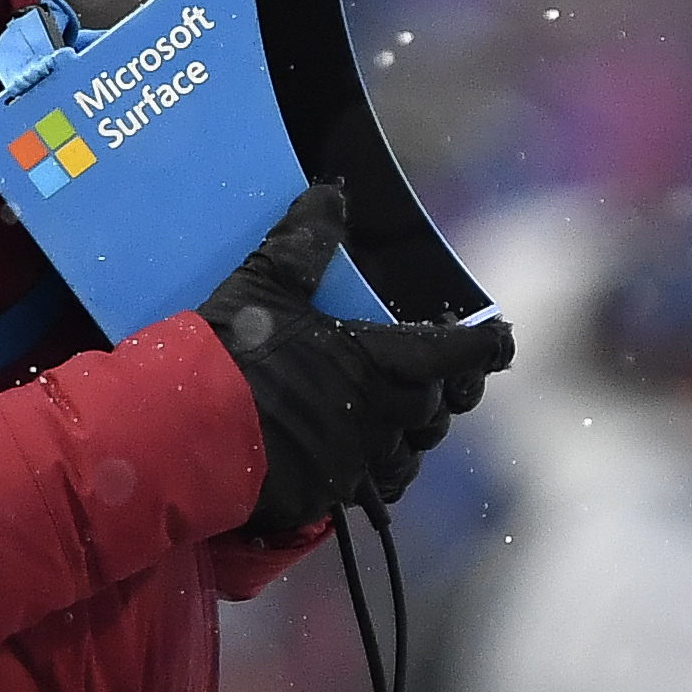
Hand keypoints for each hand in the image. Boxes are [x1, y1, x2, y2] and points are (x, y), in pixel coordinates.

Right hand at [199, 185, 516, 534]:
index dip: (486, 346)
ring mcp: (357, 462)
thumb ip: (303, 242)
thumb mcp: (265, 286)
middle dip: (443, 392)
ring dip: (411, 435)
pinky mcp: (328, 496)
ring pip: (411, 454)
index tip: (503, 339)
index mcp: (381, 362)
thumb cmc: (231, 356)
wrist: (188, 436)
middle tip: (441, 379)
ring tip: (400, 419)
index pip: (458, 354)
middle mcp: (382, 417)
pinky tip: (362, 459)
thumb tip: (329, 195)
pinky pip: (372, 489)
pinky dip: (375, 472)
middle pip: (438, 407)